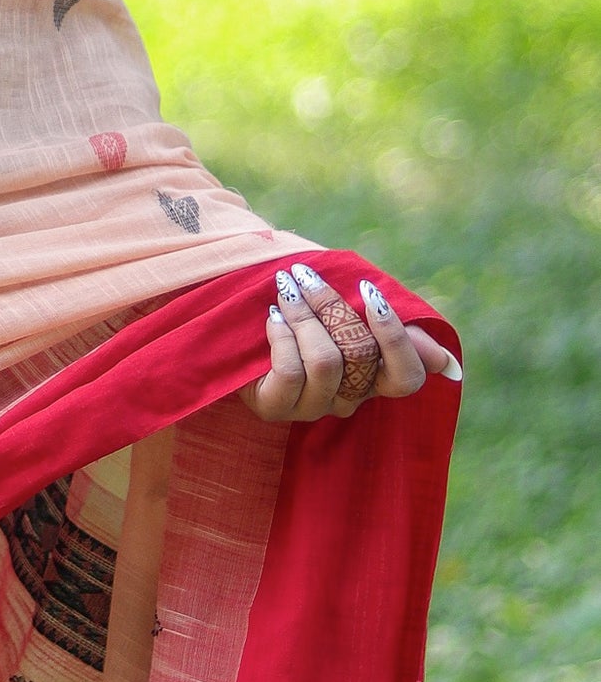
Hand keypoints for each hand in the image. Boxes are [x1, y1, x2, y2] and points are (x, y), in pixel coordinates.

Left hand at [241, 260, 461, 424]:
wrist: (234, 314)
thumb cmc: (302, 310)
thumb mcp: (348, 311)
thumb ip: (394, 331)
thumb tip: (447, 365)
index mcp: (372, 378)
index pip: (406, 378)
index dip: (395, 338)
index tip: (367, 292)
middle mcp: (347, 399)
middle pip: (362, 356)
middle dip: (332, 306)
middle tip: (305, 273)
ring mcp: (311, 408)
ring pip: (327, 362)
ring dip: (304, 315)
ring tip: (285, 289)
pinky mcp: (274, 408)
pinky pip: (291, 372)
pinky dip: (282, 336)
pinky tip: (271, 317)